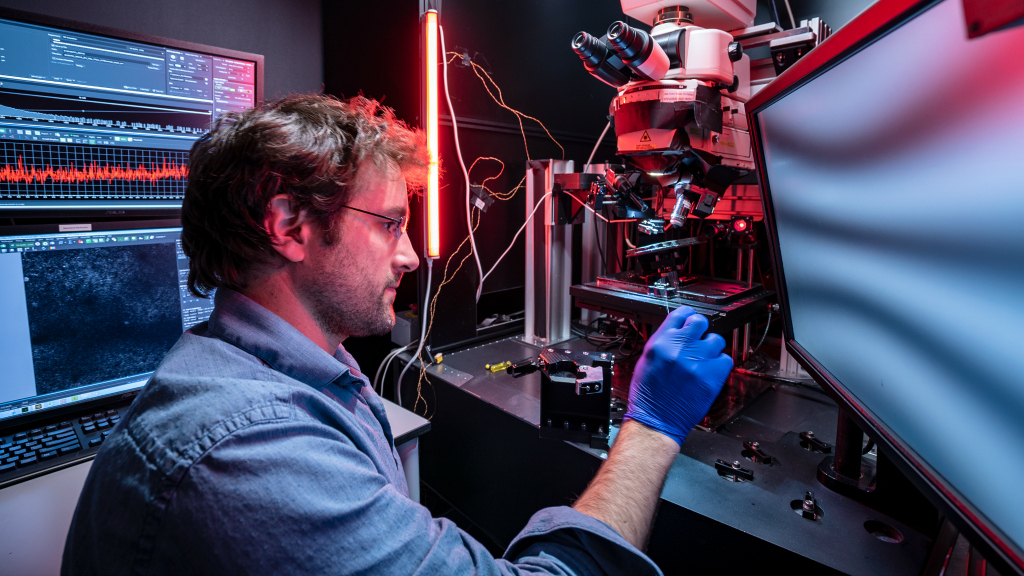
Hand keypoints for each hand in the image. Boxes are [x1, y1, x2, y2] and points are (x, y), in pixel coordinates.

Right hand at [624, 306, 732, 444]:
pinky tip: (710, 371)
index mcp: (661, 342)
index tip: (690, 320)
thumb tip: (678, 330)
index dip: (688, 316)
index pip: (681, 314)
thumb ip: (664, 341)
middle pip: (701, 322)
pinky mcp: (712, 376)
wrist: (656, 420)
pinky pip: (726, 360)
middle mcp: (679, 348)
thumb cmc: (648, 395)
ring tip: (704, 359)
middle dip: (701, 329)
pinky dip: (720, 364)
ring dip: (712, 347)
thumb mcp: (647, 359)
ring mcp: (697, 361)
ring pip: (716, 340)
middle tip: (699, 340)